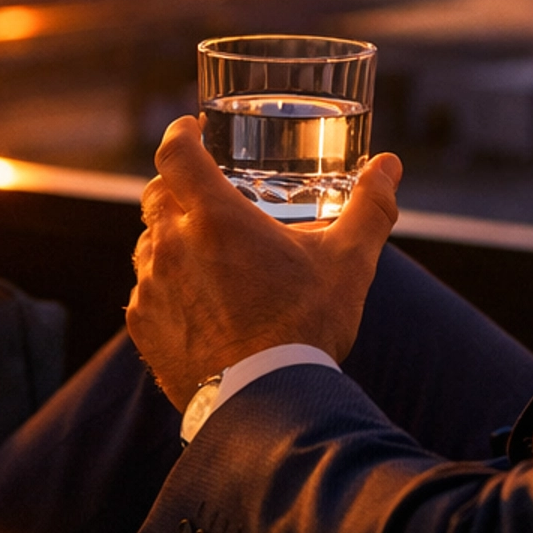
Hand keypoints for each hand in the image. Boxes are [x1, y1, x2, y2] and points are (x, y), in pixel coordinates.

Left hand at [127, 115, 401, 407]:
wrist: (264, 403)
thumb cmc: (305, 327)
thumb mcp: (348, 262)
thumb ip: (370, 206)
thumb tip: (389, 164)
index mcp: (215, 217)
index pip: (175, 153)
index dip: (180, 134)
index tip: (190, 129)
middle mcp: (171, 245)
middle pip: (156, 194)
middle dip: (176, 185)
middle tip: (204, 192)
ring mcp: (151, 288)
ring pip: (148, 243)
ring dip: (170, 237)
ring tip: (204, 251)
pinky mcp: (143, 327)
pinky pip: (145, 290)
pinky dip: (165, 284)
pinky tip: (195, 300)